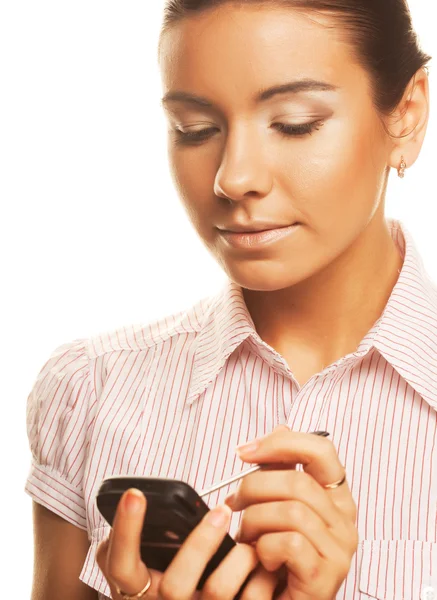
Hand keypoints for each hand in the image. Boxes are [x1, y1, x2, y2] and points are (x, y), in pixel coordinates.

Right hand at [96, 488, 280, 598]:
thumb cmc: (166, 582)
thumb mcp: (140, 565)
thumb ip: (135, 540)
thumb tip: (136, 498)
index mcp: (136, 590)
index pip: (120, 564)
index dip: (126, 529)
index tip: (135, 493)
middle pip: (175, 586)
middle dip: (199, 545)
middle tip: (221, 510)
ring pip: (216, 592)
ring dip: (238, 559)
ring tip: (250, 538)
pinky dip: (262, 579)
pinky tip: (268, 560)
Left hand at [224, 425, 358, 599]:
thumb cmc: (277, 555)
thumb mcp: (278, 506)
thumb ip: (281, 470)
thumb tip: (280, 428)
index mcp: (336, 496)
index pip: (321, 449)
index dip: (281, 443)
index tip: (245, 452)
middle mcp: (345, 519)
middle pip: (297, 480)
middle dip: (253, 488)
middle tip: (234, 504)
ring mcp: (339, 549)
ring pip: (291, 511)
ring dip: (254, 522)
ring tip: (245, 537)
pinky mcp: (326, 576)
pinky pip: (290, 543)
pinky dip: (264, 548)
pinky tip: (260, 558)